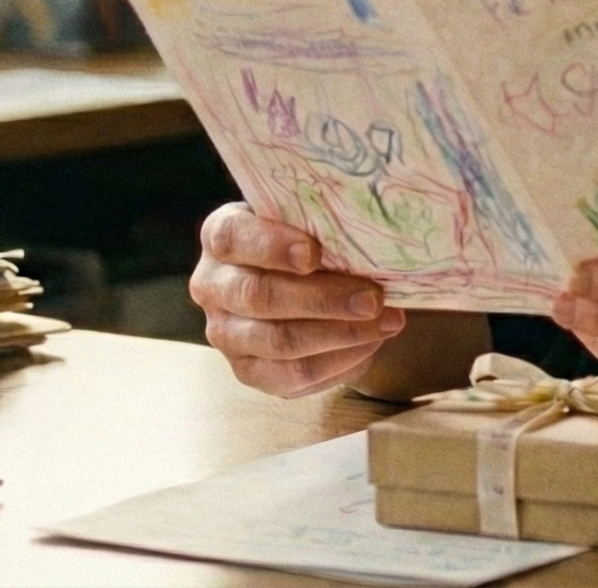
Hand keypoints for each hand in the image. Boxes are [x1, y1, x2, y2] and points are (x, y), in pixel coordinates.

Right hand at [190, 203, 406, 397]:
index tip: (313, 254)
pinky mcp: (247, 371)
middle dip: (323, 299)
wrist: (304, 285)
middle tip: (373, 298)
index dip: (271, 246)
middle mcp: (212, 285)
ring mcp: (225, 333)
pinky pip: (291, 375)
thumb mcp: (308, 222)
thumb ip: (323, 224)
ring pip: (278, 341)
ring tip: (385, 322)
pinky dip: (336, 362)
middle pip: (258, 296)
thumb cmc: (310, 241)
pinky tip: (369, 345)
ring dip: (339, 334)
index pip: (232, 238)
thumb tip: (370, 238)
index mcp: (220, 236)